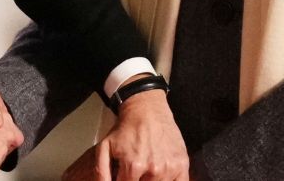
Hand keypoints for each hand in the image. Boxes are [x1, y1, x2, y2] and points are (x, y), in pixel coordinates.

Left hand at [63, 85, 187, 180]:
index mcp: (133, 166)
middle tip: (137, 172)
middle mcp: (154, 169)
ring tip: (147, 170)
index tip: (125, 176)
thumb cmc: (126, 129)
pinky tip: (162, 175)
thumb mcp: (105, 146)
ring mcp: (170, 167)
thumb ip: (101, 171)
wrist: (147, 109)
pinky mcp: (182, 164)